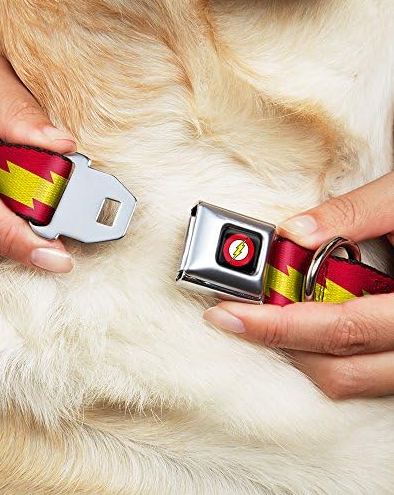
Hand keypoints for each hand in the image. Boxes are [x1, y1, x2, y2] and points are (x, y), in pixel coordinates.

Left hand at [204, 172, 393, 398]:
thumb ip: (355, 212)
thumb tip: (294, 231)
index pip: (339, 328)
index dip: (276, 325)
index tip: (228, 314)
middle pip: (339, 368)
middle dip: (279, 342)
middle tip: (237, 315)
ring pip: (352, 380)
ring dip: (302, 353)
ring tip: (269, 318)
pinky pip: (366, 375)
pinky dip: (329, 354)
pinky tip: (309, 323)